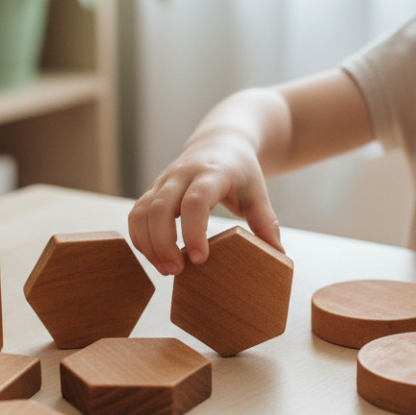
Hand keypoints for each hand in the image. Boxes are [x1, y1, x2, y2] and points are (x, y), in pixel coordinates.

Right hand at [128, 131, 282, 275]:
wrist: (220, 143)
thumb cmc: (241, 172)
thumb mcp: (257, 193)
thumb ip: (266, 223)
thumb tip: (279, 257)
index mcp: (212, 174)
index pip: (195, 201)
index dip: (193, 231)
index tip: (200, 258)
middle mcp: (182, 175)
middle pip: (160, 207)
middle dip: (163, 243)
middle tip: (176, 271)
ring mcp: (163, 181)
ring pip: (142, 211)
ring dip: (148, 244)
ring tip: (165, 270)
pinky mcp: (153, 190)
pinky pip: (136, 214)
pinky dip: (139, 237)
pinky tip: (153, 257)